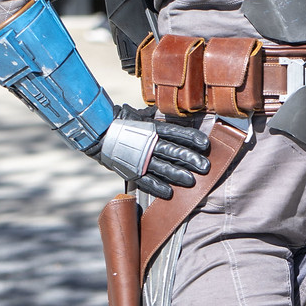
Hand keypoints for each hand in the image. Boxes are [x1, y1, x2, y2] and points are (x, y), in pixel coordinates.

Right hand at [96, 105, 211, 199]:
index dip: (191, 138)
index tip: (205, 144)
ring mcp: (140, 158)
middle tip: (204, 166)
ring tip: (191, 181)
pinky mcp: (132, 171)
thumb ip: (161, 118)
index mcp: (153, 129)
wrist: (99, 133)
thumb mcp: (144, 116)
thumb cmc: (125, 124)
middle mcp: (148, 143)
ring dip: (178, 175)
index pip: (176, 133)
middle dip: (190, 159)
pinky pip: (146, 181)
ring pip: (162, 167)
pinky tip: (169, 193)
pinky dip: (157, 187)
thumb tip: (179, 113)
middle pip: (173, 151)